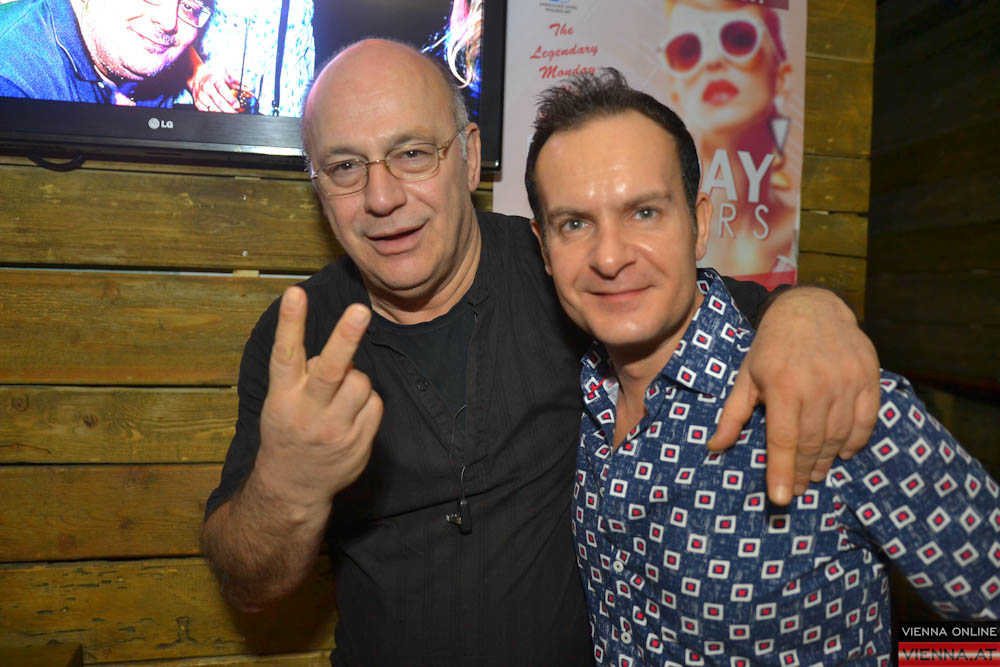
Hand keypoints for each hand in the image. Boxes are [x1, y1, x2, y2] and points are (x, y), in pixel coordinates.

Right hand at [188, 64, 239, 111]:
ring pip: (213, 108)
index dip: (230, 98)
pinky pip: (206, 112)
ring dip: (223, 113)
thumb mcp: (224, 77)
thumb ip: (235, 82)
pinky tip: (222, 115)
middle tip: (236, 113)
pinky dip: (215, 115)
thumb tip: (248, 86)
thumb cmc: (213, 80)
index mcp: (213, 80)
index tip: (237, 105)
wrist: (196, 79)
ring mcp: (200, 96)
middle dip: (229, 109)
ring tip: (231, 115)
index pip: (222, 89)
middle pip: (218, 101)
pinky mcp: (197, 103)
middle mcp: (206, 88)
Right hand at [256, 287, 383, 507]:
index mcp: (283, 396)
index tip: (294, 292)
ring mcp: (335, 430)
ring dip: (356, 379)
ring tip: (340, 395)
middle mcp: (307, 412)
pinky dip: (367, 401)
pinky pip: (374, 403)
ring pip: (361, 382)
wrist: (293, 486)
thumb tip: (339, 347)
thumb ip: (304, 373)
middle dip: (346, 338)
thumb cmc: (289, 428)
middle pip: (331, 369)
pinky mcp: (358, 443)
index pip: (285, 354)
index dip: (291, 322)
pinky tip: (351, 416)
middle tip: (360, 310)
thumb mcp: (281, 400)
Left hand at [708, 287, 879, 504]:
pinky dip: (855, 442)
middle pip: (812, 443)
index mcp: (783, 386)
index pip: (783, 440)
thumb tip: (714, 447)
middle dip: (802, 471)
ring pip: (838, 436)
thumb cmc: (772, 346)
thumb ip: (733, 414)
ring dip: (826, 460)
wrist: (811, 308)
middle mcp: (817, 386)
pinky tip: (842, 452)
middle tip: (796, 487)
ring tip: (814, 473)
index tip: (779, 499)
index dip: (781, 472)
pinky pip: (865, 421)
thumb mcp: (746, 377)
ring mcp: (846, 382)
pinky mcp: (868, 378)